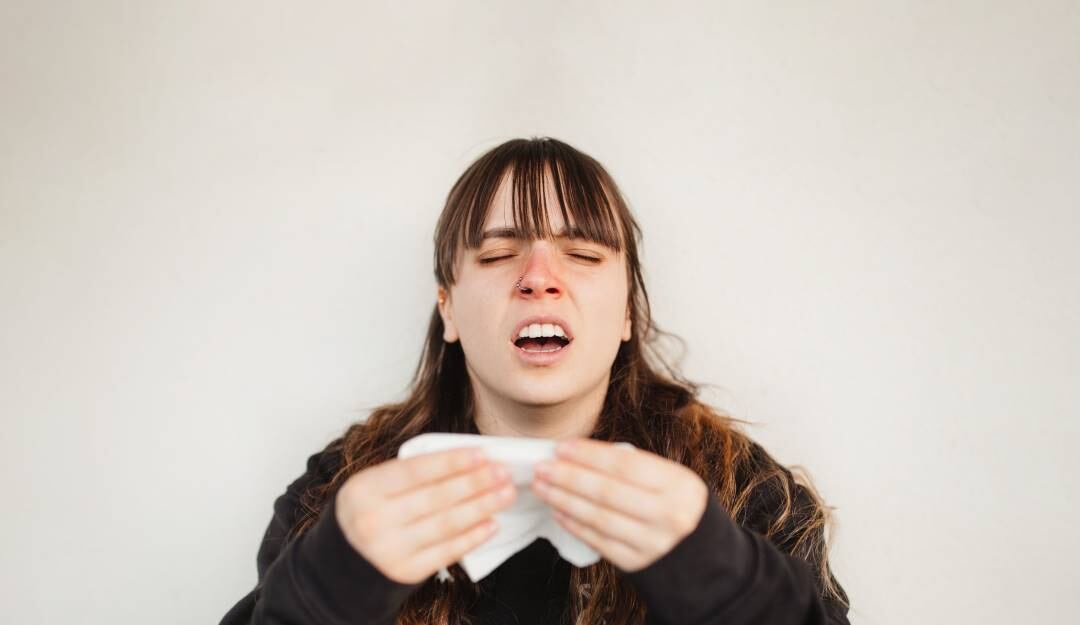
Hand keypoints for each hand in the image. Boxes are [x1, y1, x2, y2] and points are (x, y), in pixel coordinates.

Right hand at [334, 447, 515, 583]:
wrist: (344, 558)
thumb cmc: (369, 510)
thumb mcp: (375, 483)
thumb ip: (412, 471)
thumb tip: (467, 458)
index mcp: (366, 489)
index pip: (416, 470)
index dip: (452, 461)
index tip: (483, 452)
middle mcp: (375, 520)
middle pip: (437, 497)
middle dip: (476, 482)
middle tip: (503, 471)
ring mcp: (391, 549)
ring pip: (447, 524)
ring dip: (482, 506)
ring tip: (505, 493)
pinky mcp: (406, 571)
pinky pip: (447, 552)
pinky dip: (473, 536)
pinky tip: (492, 523)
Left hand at [530, 438, 708, 572]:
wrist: (704, 558)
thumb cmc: (678, 508)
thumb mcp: (672, 481)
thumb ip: (635, 469)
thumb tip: (581, 455)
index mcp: (679, 484)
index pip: (625, 464)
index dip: (589, 455)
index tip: (561, 447)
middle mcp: (668, 514)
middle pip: (607, 491)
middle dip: (568, 477)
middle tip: (542, 466)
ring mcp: (653, 542)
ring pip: (598, 517)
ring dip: (564, 500)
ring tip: (542, 486)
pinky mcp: (638, 564)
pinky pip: (598, 540)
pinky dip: (574, 524)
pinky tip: (558, 511)